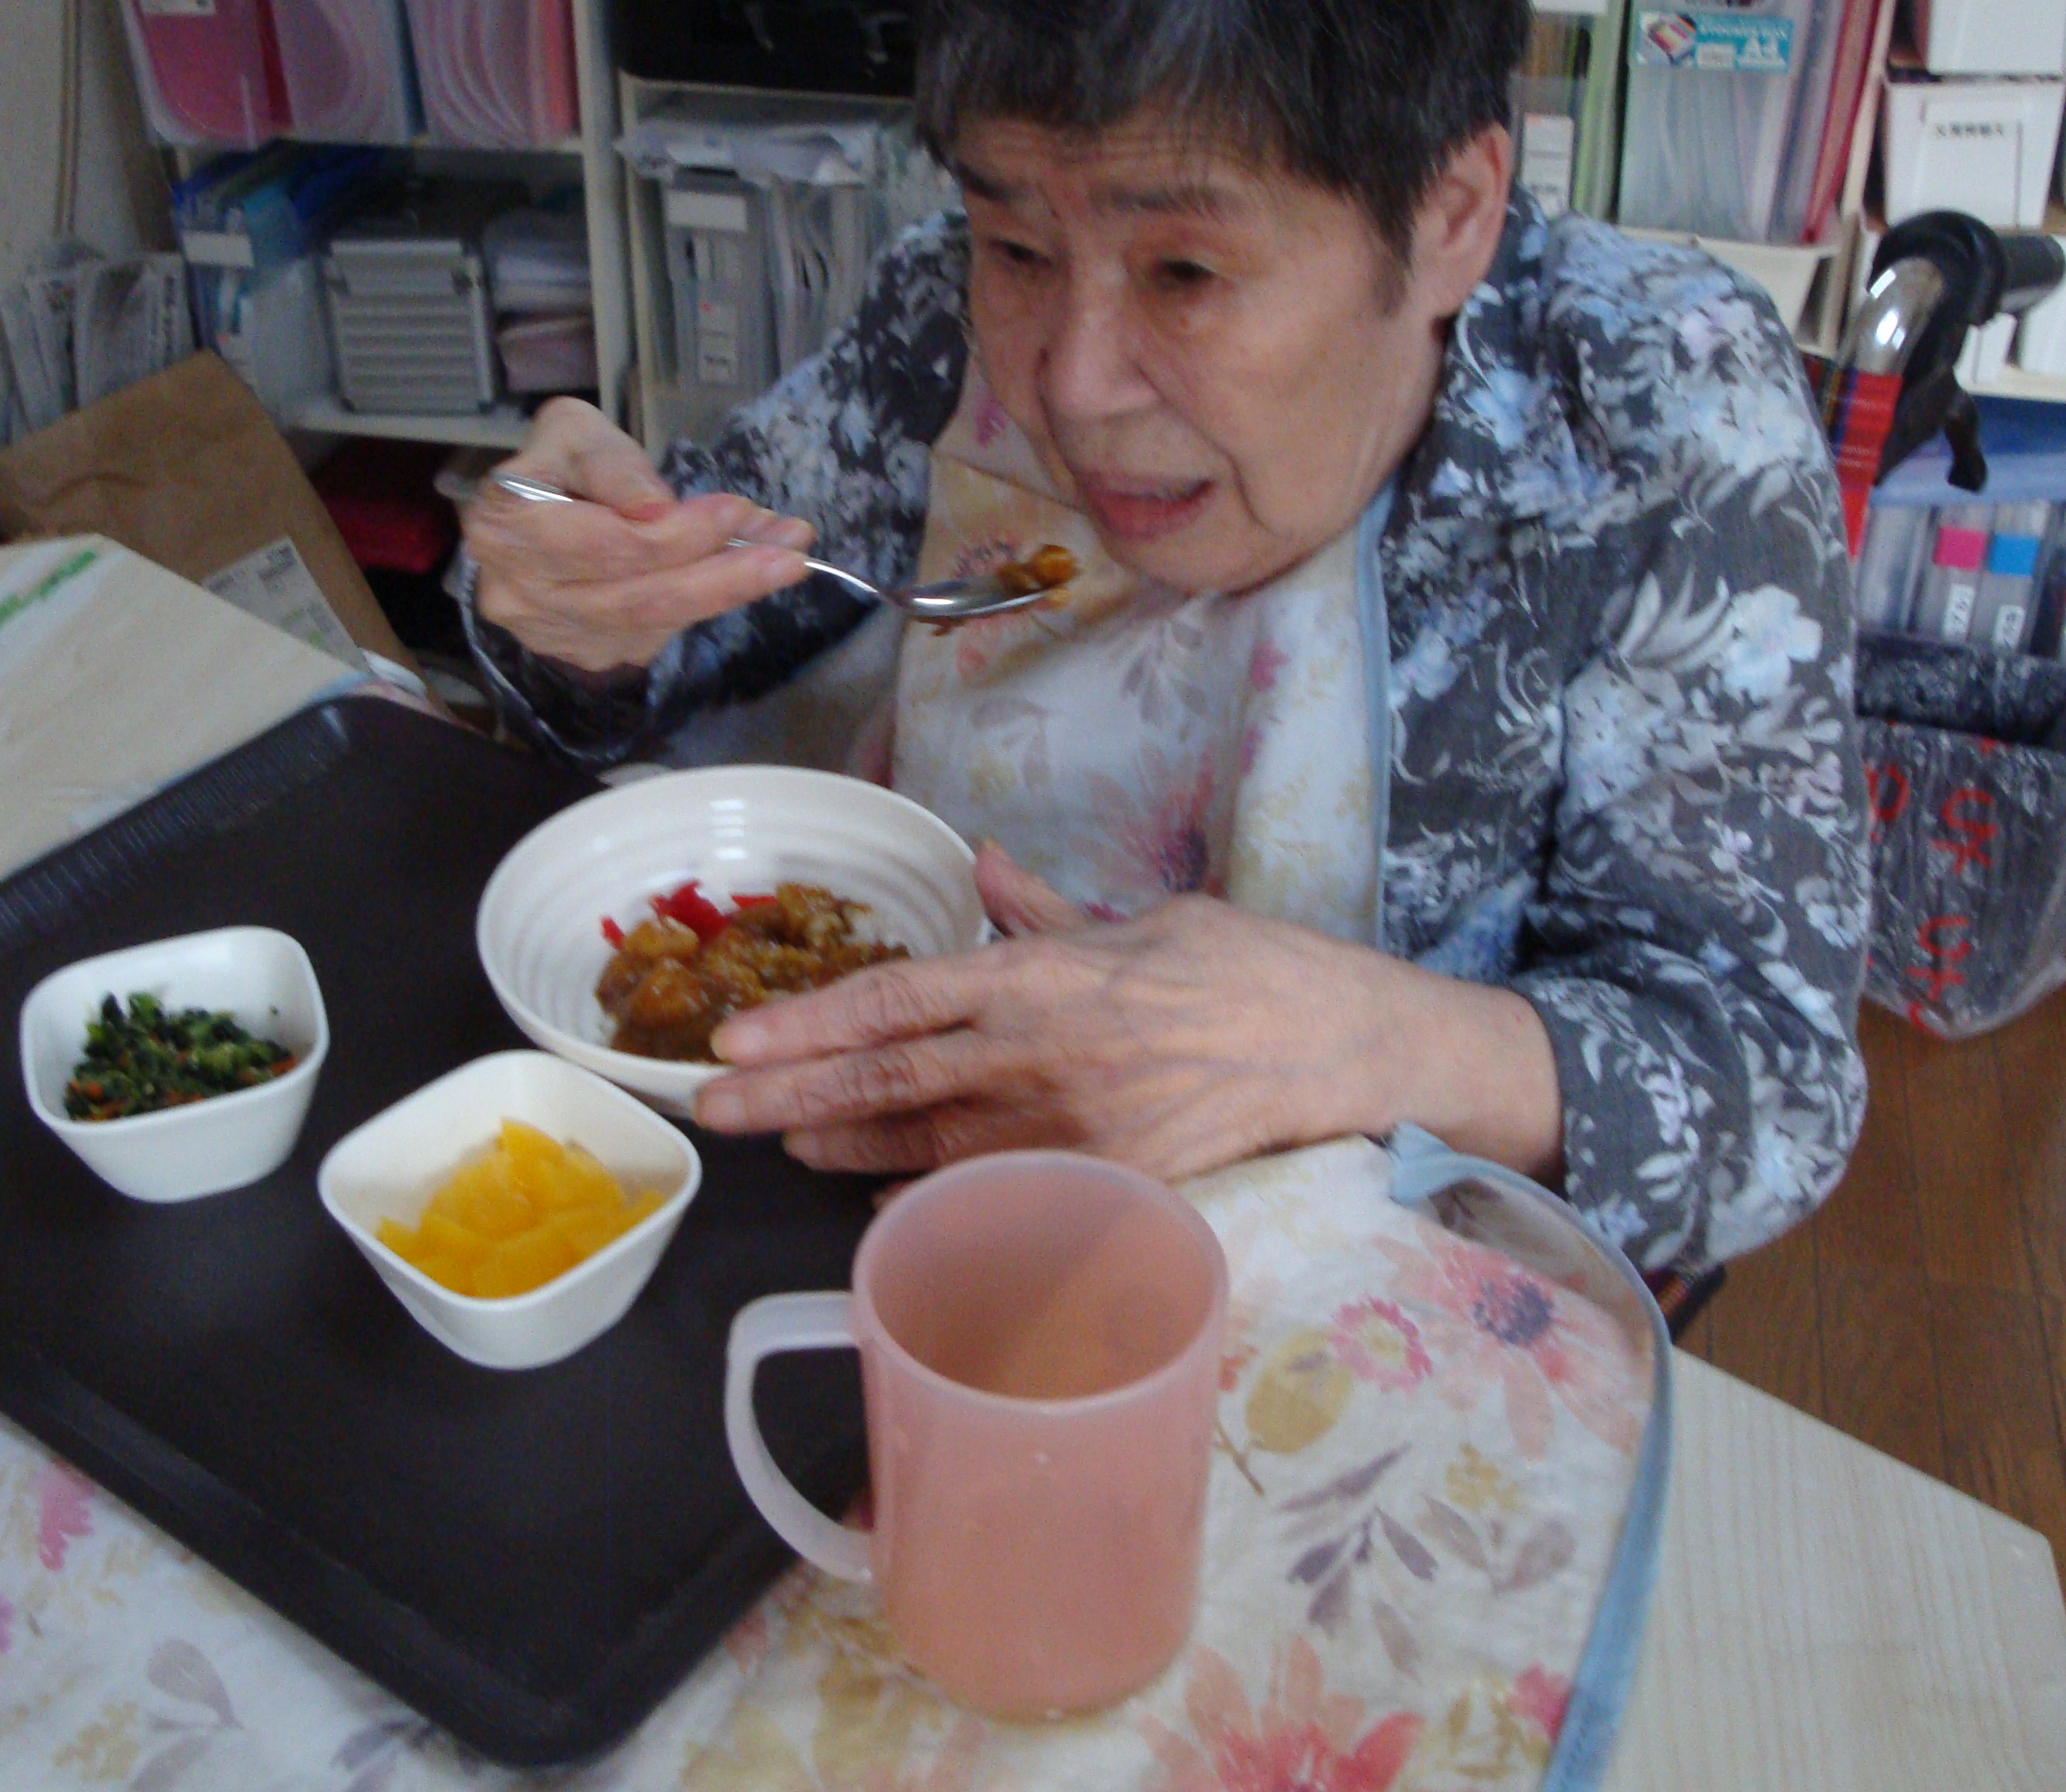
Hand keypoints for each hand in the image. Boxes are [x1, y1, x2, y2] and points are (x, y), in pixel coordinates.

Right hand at [459, 398, 813, 672]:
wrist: (525, 515)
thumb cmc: (555, 463)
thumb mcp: (574, 431)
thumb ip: (611, 465)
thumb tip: (655, 509)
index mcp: (506, 527)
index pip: (605, 544)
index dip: (676, 534)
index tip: (738, 511)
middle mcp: (521, 594)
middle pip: (637, 596)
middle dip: (722, 574)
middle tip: (791, 553)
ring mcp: (554, 633)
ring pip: (655, 622)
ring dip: (729, 590)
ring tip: (786, 557)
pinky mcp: (589, 651)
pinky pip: (659, 633)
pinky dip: (708, 601)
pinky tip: (747, 571)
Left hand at [692, 842, 1563, 1181]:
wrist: (1352, 1052)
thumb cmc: (1254, 969)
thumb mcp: (1147, 914)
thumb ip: (1050, 910)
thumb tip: (987, 865)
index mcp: (1047, 976)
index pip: (900, 999)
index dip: (809, 1024)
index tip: (738, 1043)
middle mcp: (1045, 1055)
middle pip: (891, 1081)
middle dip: (792, 1097)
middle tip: (714, 1112)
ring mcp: (1074, 1131)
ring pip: (930, 1145)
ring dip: (846, 1145)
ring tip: (782, 1142)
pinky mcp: (1109, 1186)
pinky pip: (997, 1195)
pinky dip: (930, 1198)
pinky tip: (880, 1200)